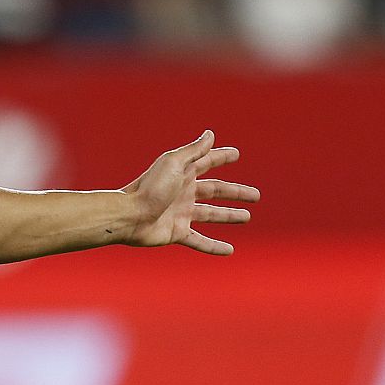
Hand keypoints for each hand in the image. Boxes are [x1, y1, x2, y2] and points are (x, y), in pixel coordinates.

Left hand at [122, 130, 259, 254]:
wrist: (129, 216)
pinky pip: (200, 241)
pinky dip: (214, 246)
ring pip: (211, 215)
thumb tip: (210, 133)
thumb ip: (193, 151)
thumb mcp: (173, 164)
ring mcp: (180, 213)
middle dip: (235, 192)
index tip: (236, 154)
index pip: (207, 162)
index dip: (221, 157)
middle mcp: (183, 193)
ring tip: (247, 217)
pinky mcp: (177, 232)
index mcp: (182, 174)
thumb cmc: (149, 188)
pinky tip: (229, 250)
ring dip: (229, 215)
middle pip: (215, 191)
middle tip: (256, 195)